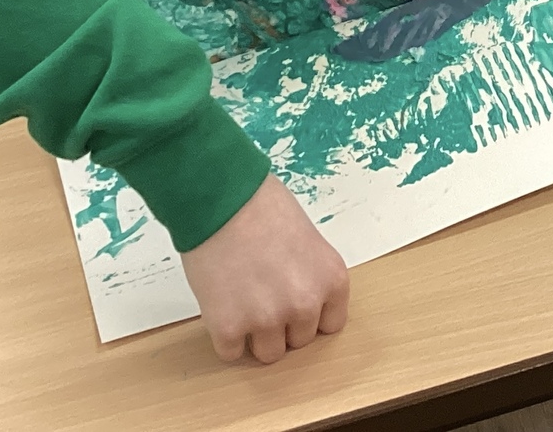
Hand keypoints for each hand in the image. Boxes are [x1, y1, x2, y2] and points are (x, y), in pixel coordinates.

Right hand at [180, 174, 349, 364]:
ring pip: (268, 354)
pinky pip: (232, 353)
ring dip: (255, 335)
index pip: (331, 325)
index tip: (294, 304)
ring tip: (242, 302)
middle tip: (262, 295)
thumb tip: (299, 298)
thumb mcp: (308, 239)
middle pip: (299, 341)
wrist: (220, 198)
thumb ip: (310, 274)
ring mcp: (267, 319)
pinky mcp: (228, 328)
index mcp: (332, 280)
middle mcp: (305, 304)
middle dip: (282, 324)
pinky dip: (225, 336)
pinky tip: (222, 306)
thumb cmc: (262, 206)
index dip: (310, 315)